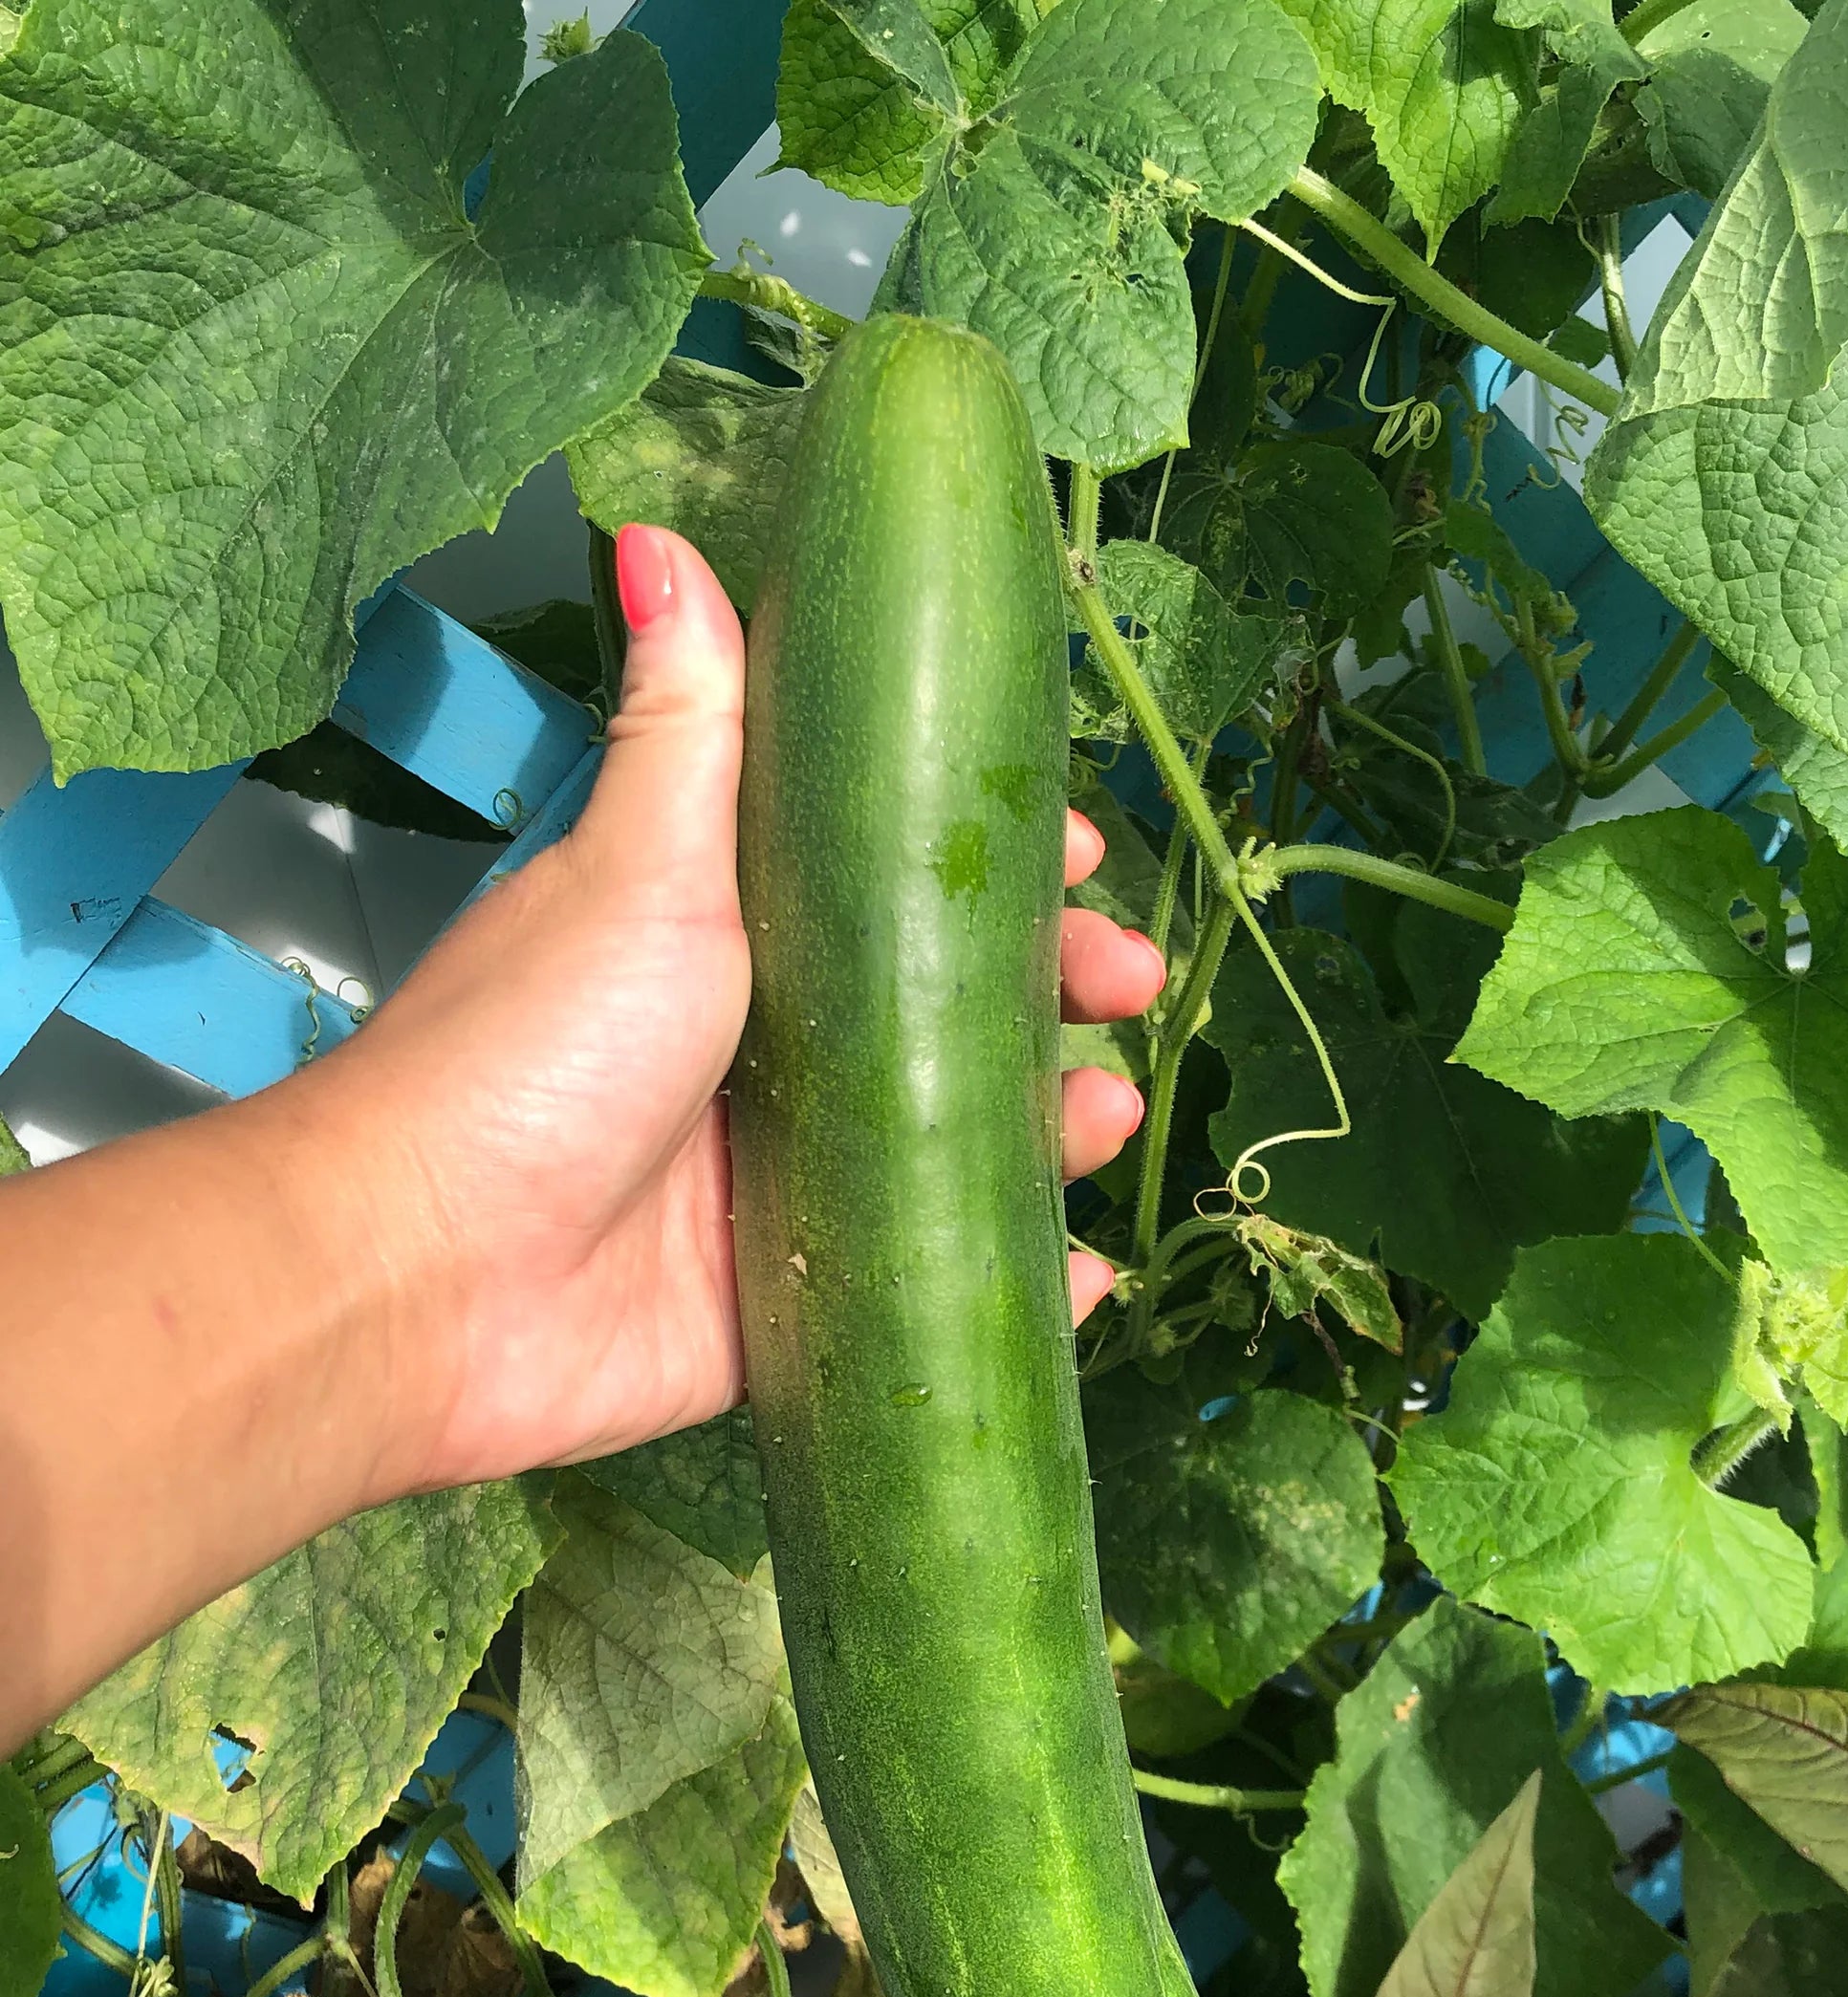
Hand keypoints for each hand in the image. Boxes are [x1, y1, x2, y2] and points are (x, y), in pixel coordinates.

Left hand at [316, 527, 1164, 1491]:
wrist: (427, 1277)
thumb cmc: (533, 1052)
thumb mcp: (635, 866)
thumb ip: (681, 722)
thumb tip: (660, 539)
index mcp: (725, 937)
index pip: (892, 878)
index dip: (992, 862)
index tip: (1075, 851)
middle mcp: (758, 1055)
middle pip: (945, 1011)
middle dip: (1052, 993)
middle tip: (1121, 984)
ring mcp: (774, 1186)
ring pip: (951, 1145)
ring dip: (1051, 1125)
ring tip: (1108, 1117)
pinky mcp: (781, 1308)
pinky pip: (919, 1279)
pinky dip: (1008, 1275)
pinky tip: (1082, 1270)